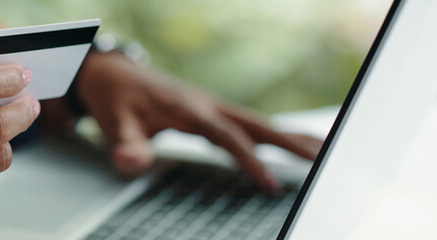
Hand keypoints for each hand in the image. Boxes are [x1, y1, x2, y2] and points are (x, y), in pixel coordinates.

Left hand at [75, 53, 322, 193]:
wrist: (112, 74)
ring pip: (260, 123)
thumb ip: (126, 147)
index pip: (227, 136)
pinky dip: (277, 134)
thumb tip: (131, 162)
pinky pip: (251, 124)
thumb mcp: (115, 125)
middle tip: (321, 160)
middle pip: (257, 124)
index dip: (250, 160)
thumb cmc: (117, 100)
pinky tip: (294, 144)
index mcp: (189, 108)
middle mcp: (208, 104)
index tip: (270, 184)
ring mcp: (214, 106)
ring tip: (324, 151)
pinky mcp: (214, 111)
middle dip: (290, 143)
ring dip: (291, 137)